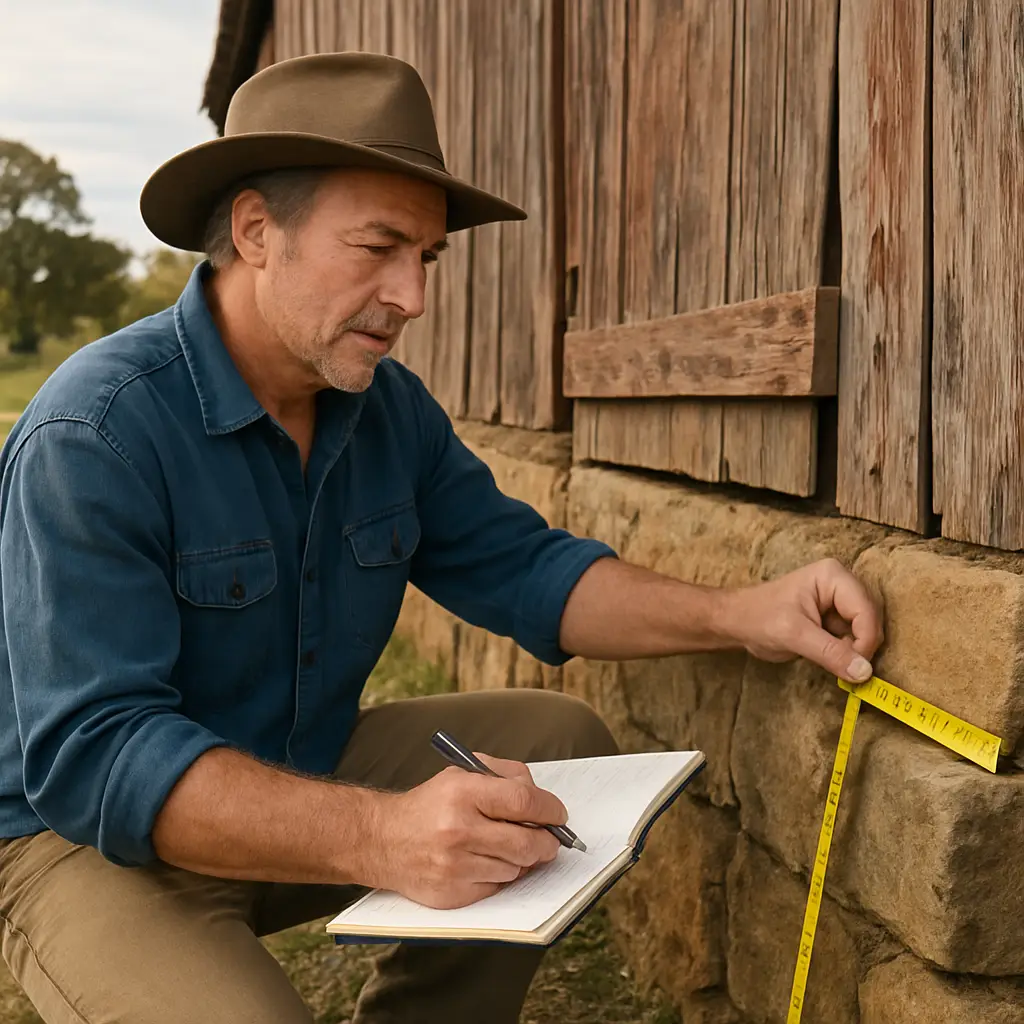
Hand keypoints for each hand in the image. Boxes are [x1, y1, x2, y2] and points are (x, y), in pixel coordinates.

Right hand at [366, 753, 566, 908]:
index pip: (523, 802)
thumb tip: (542, 798)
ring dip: (522, 859)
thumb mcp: (462, 774)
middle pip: (526, 842)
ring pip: (515, 869)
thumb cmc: (429, 805)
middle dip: (547, 842)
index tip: (558, 814)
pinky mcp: (452, 894)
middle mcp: (458, 830)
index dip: (550, 809)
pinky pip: (497, 888)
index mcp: (462, 793)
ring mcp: (454, 866)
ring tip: (510, 847)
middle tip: (550, 839)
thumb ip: (505, 775)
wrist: (382, 839)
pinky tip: (489, 862)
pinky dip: (501, 876)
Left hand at [721, 558, 882, 680]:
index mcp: (833, 576)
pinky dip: (846, 654)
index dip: (865, 641)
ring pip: (865, 632)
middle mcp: (842, 585)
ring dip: (853, 652)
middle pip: (871, 620)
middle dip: (860, 647)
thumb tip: (865, 673)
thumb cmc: (758, 618)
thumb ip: (830, 653)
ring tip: (828, 659)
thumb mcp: (794, 635)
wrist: (737, 622)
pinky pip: (854, 639)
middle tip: (844, 668)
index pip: (866, 611)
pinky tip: (827, 658)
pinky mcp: (835, 619)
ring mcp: (839, 602)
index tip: (855, 669)